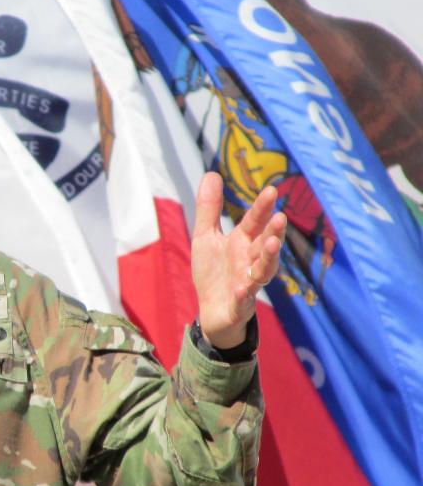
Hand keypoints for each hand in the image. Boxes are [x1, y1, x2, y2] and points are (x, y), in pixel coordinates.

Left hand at [191, 172, 286, 348]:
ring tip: (272, 245)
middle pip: (265, 244)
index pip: (254, 222)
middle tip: (280, 218)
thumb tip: (211, 173)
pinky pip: (243, 298)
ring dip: (269, 258)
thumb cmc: (213, 272)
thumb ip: (209, 209)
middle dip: (273, 232)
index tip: (272, 190)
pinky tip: (242, 288)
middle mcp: (250, 260)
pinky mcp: (240, 304)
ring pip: (263, 270)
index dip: (262, 208)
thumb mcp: (205, 237)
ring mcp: (248, 282)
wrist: (212, 312)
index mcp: (242, 242)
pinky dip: (243, 293)